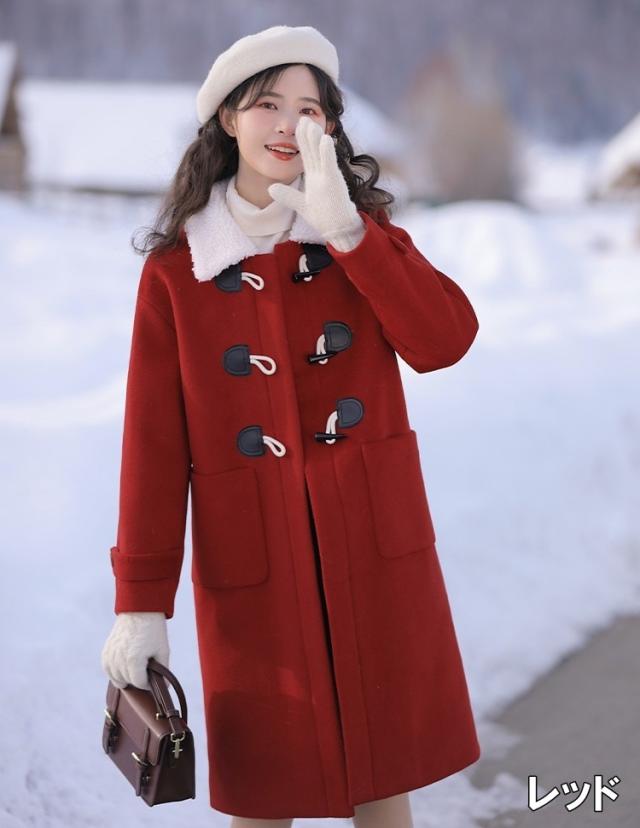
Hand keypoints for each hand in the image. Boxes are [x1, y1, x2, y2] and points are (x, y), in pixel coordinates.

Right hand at [101, 611, 169, 689]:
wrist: (139, 610)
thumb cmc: (153, 630)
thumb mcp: (163, 650)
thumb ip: (163, 672)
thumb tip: (164, 688)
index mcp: (134, 660)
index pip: (139, 683)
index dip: (148, 683)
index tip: (154, 676)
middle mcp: (119, 659)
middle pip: (128, 682)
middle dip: (138, 679)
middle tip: (147, 668)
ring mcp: (110, 655)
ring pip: (116, 679)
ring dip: (126, 677)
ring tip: (137, 667)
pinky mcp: (105, 651)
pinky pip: (108, 669)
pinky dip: (115, 671)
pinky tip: (124, 666)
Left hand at [268, 116, 363, 241]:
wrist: (338, 229)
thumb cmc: (324, 216)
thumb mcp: (300, 204)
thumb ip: (287, 195)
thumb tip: (270, 188)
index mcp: (314, 177)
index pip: (307, 155)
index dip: (302, 140)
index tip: (298, 126)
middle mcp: (321, 174)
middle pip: (313, 150)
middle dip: (308, 134)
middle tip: (303, 117)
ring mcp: (328, 177)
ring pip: (321, 153)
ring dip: (316, 138)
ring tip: (311, 122)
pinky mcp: (335, 182)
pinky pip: (330, 164)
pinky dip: (328, 152)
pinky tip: (326, 139)